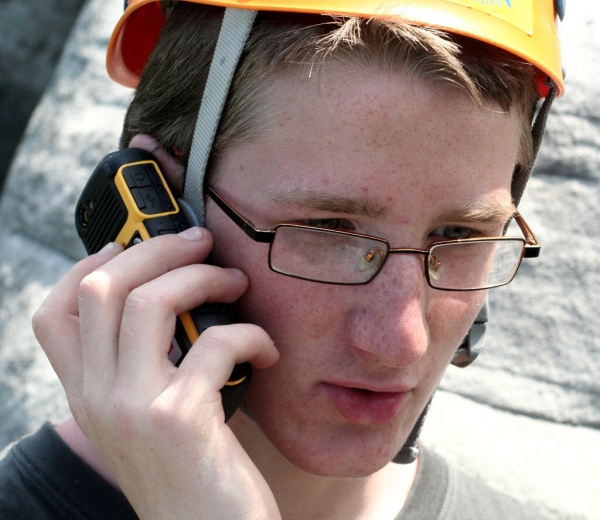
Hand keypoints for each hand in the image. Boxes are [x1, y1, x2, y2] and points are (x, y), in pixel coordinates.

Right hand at [33, 228, 280, 519]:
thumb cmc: (191, 475)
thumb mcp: (149, 421)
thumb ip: (145, 369)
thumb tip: (173, 303)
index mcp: (87, 396)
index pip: (54, 315)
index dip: (85, 266)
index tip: (126, 245)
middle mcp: (97, 398)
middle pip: (103, 287)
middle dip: (155, 249)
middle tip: (199, 241)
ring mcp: (133, 407)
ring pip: (149, 301)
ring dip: (203, 276)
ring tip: (237, 281)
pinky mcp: (180, 419)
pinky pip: (215, 342)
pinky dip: (251, 335)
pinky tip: (268, 352)